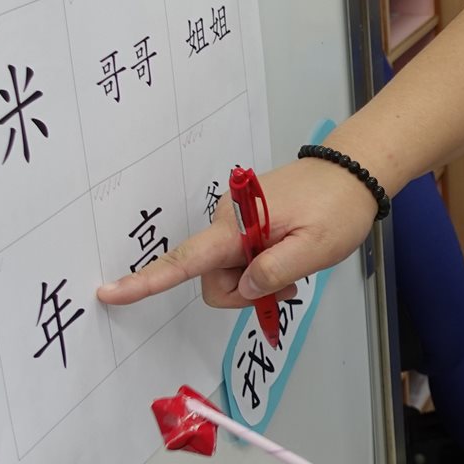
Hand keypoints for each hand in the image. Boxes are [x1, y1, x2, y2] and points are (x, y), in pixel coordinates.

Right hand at [94, 156, 379, 309]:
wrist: (354, 170)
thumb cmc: (338, 207)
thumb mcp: (314, 249)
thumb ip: (273, 273)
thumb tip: (241, 289)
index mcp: (235, 225)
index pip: (185, 260)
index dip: (146, 282)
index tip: (109, 292)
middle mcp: (227, 220)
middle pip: (212, 277)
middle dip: (243, 293)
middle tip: (287, 287)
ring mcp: (235, 219)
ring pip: (227, 272)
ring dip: (256, 282)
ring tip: (294, 271)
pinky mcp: (246, 220)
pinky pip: (240, 257)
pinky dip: (260, 269)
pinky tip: (288, 259)